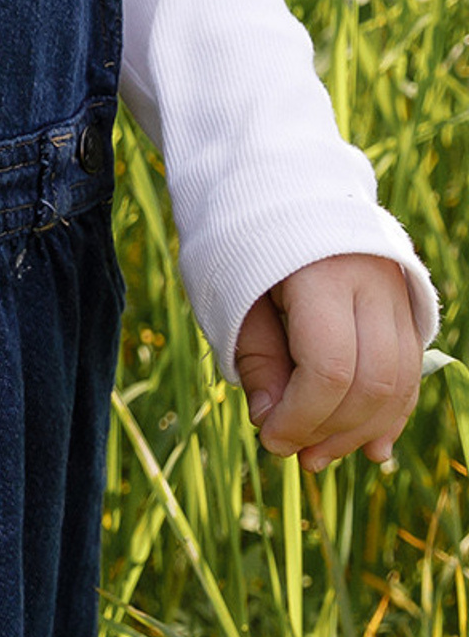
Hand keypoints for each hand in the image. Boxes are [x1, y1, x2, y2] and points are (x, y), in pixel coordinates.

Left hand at [233, 254, 420, 469]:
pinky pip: (408, 368)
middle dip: (335, 430)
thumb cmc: (239, 235)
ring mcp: (397, 290)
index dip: (303, 416)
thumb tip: (272, 423)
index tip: (271, 440)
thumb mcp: (227, 288)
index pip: (330, 366)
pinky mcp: (405, 303)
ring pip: (400, 379)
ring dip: (365, 429)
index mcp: (322, 272)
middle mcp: (372, 281)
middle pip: (373, 380)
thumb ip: (255, 356)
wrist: (275, 179)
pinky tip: (370, 445)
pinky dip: (389, 410)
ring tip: (323, 455)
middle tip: (299, 457)